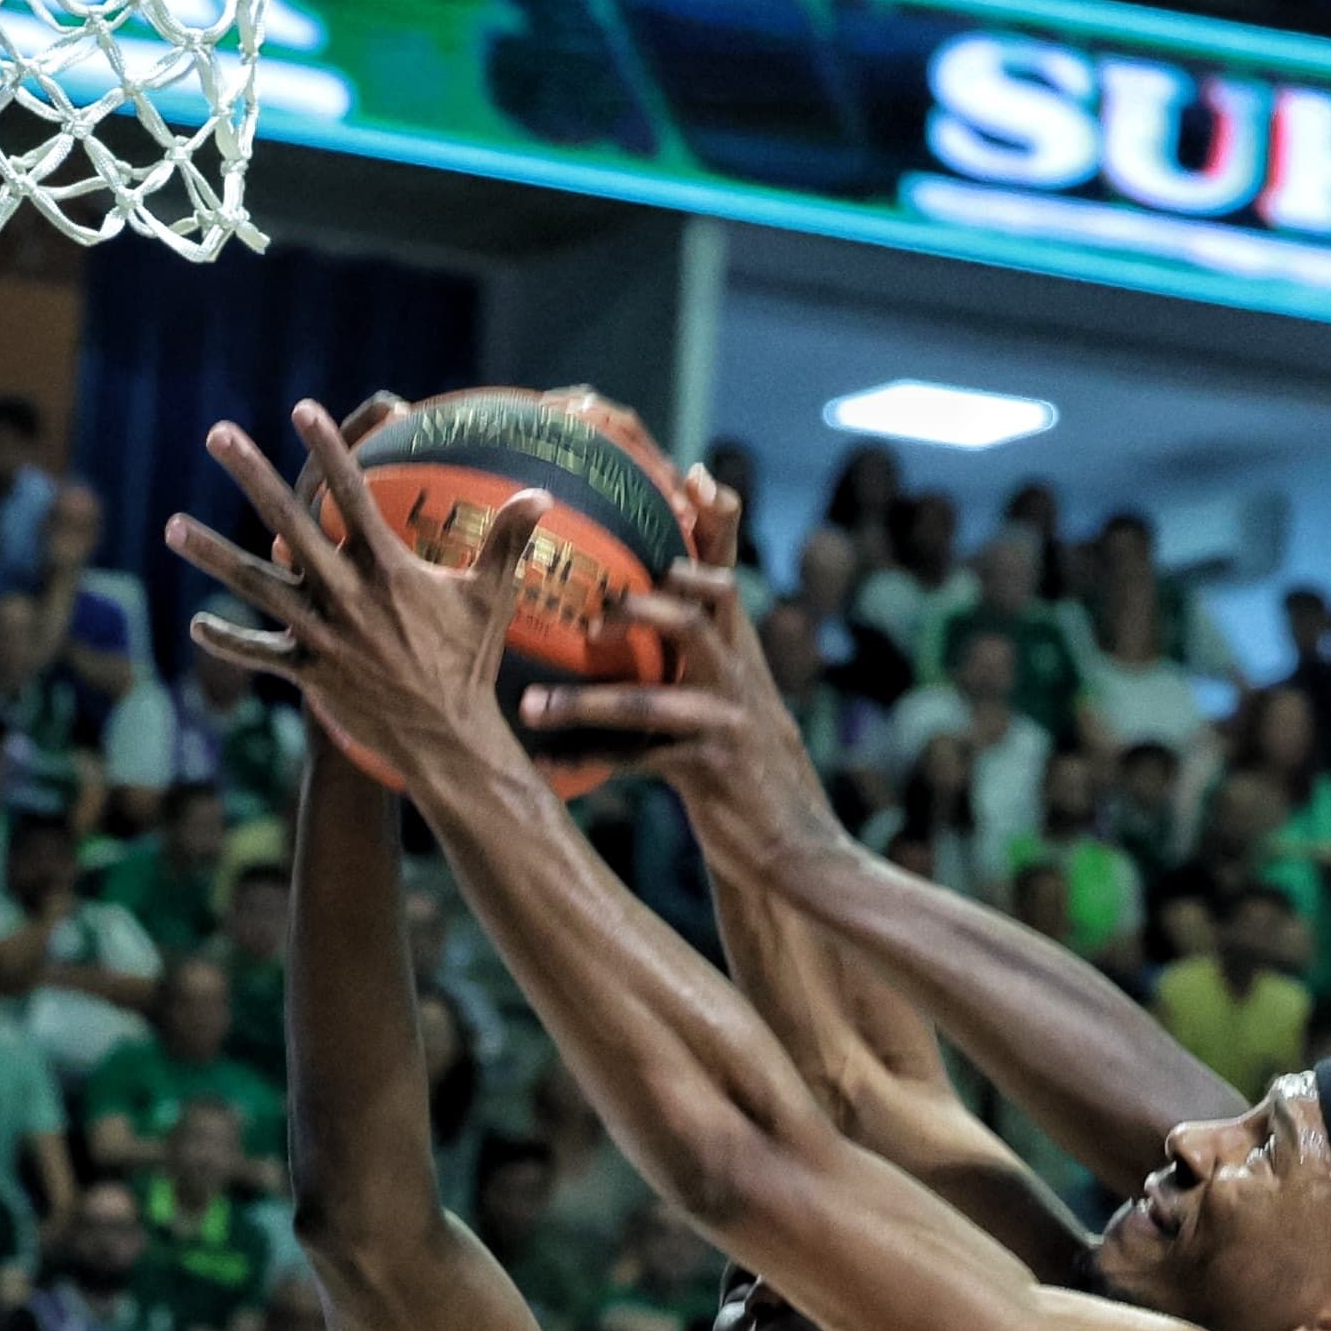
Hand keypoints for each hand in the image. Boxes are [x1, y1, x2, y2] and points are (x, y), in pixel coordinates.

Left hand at [165, 403, 537, 790]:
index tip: (302, 408)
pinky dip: (228, 641)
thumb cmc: (470, 664)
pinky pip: (259, 652)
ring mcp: (321, 634)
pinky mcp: (308, 672)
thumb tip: (542, 492)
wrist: (447, 739)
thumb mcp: (493, 597)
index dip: (327, 447)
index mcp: (387, 568)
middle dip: (251, 475)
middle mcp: (346, 595)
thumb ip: (509, 540)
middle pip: (288, 523)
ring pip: (256, 585)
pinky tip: (197, 623)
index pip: (351, 492)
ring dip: (211, 554)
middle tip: (217, 434)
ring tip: (171, 525)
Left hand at [514, 495, 841, 863]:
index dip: (718, 526)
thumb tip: (641, 633)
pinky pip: (636, 763)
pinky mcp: (710, 772)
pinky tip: (541, 766)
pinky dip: (585, 764)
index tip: (693, 476)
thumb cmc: (750, 784)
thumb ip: (699, 673)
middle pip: (706, 611)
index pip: (730, 578)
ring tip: (533, 703)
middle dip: (652, 596)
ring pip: (655, 696)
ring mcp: (728, 724)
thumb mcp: (733, 716)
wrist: (797, 855)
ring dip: (588, 701)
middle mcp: (740, 680)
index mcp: (743, 660)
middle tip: (597, 603)